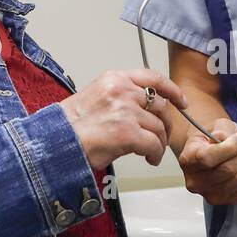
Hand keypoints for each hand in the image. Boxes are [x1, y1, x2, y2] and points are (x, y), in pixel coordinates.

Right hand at [61, 69, 186, 169]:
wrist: (55, 143)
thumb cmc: (70, 126)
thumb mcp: (95, 97)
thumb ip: (121, 97)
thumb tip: (144, 110)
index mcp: (114, 79)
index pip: (152, 77)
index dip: (172, 90)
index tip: (181, 101)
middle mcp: (122, 91)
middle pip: (160, 105)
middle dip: (166, 124)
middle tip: (162, 136)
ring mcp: (126, 111)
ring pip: (159, 127)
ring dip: (159, 143)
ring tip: (151, 153)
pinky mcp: (128, 133)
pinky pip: (154, 144)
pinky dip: (155, 154)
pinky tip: (149, 159)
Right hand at [179, 118, 236, 205]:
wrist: (209, 154)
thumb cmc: (212, 139)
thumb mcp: (215, 126)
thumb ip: (221, 130)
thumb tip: (224, 138)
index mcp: (188, 160)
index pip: (207, 158)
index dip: (230, 147)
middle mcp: (195, 182)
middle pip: (227, 170)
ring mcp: (210, 195)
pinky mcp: (226, 202)